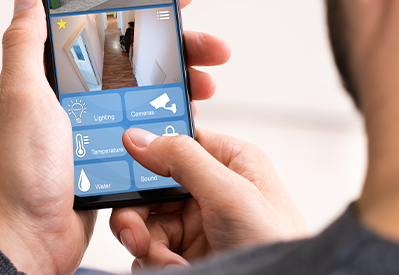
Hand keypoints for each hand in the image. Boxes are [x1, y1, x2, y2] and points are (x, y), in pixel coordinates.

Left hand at [0, 0, 228, 273]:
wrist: (29, 235)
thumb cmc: (19, 169)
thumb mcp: (21, 96)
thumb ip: (25, 44)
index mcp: (52, 75)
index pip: (98, 25)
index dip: (136, 5)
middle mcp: (74, 94)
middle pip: (134, 56)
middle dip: (176, 45)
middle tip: (212, 46)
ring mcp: (95, 122)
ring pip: (146, 89)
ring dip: (182, 79)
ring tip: (209, 81)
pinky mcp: (110, 151)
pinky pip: (147, 124)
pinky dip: (170, 115)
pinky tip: (191, 113)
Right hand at [110, 128, 308, 271]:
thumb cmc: (276, 246)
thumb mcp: (229, 194)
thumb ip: (184, 158)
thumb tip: (139, 136)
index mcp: (228, 162)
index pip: (175, 141)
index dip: (146, 149)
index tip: (122, 163)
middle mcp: (209, 190)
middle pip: (149, 187)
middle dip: (137, 212)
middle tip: (135, 232)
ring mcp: (195, 224)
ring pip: (143, 222)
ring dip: (146, 244)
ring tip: (167, 261)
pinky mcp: (186, 253)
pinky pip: (148, 250)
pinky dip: (153, 262)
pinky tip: (176, 269)